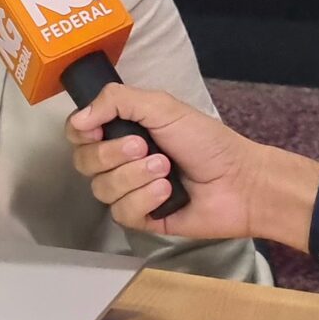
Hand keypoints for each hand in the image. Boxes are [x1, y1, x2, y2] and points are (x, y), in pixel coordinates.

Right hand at [65, 84, 318, 250]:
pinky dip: (144, 199)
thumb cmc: (205, 140)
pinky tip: (166, 192)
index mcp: (121, 129)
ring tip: (165, 169)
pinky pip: (121, 213)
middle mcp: (119, 159)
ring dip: (134, 177)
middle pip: (84, 161)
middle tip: (145, 146)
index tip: (99, 128)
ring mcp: (128, 190)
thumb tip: (78, 119)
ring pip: (101, 188)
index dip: (82, 132)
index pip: (77, 131)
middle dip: (112, 154)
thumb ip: (116, 101)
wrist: (240, 181)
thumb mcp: (161, 106)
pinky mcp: (141, 218)